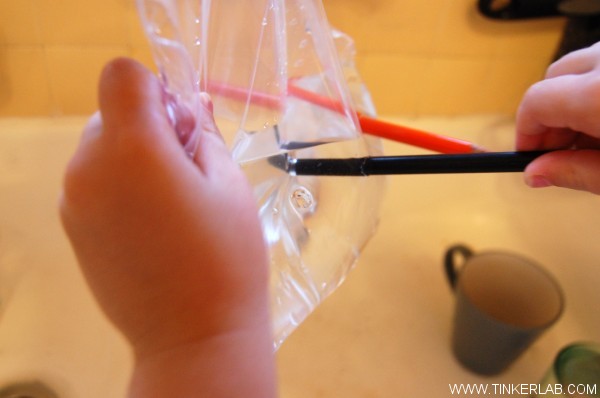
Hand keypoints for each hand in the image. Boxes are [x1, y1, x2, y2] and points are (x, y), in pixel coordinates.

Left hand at [60, 58, 275, 396]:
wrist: (194, 338)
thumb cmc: (226, 258)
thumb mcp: (230, 185)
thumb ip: (204, 135)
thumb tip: (191, 105)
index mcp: (133, 149)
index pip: (122, 75)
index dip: (155, 88)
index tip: (182, 125)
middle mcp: (89, 168)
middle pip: (110, 113)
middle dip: (147, 126)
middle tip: (187, 171)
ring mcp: (73, 200)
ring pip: (100, 147)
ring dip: (133, 157)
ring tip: (171, 205)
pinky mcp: (71, 227)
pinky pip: (93, 182)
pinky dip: (118, 186)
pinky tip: (151, 226)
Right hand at [516, 42, 599, 193]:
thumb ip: (576, 172)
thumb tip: (536, 173)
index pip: (536, 101)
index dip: (526, 132)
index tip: (529, 155)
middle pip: (555, 76)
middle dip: (550, 113)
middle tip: (561, 149)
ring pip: (582, 66)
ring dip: (576, 98)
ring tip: (595, 135)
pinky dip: (599, 87)